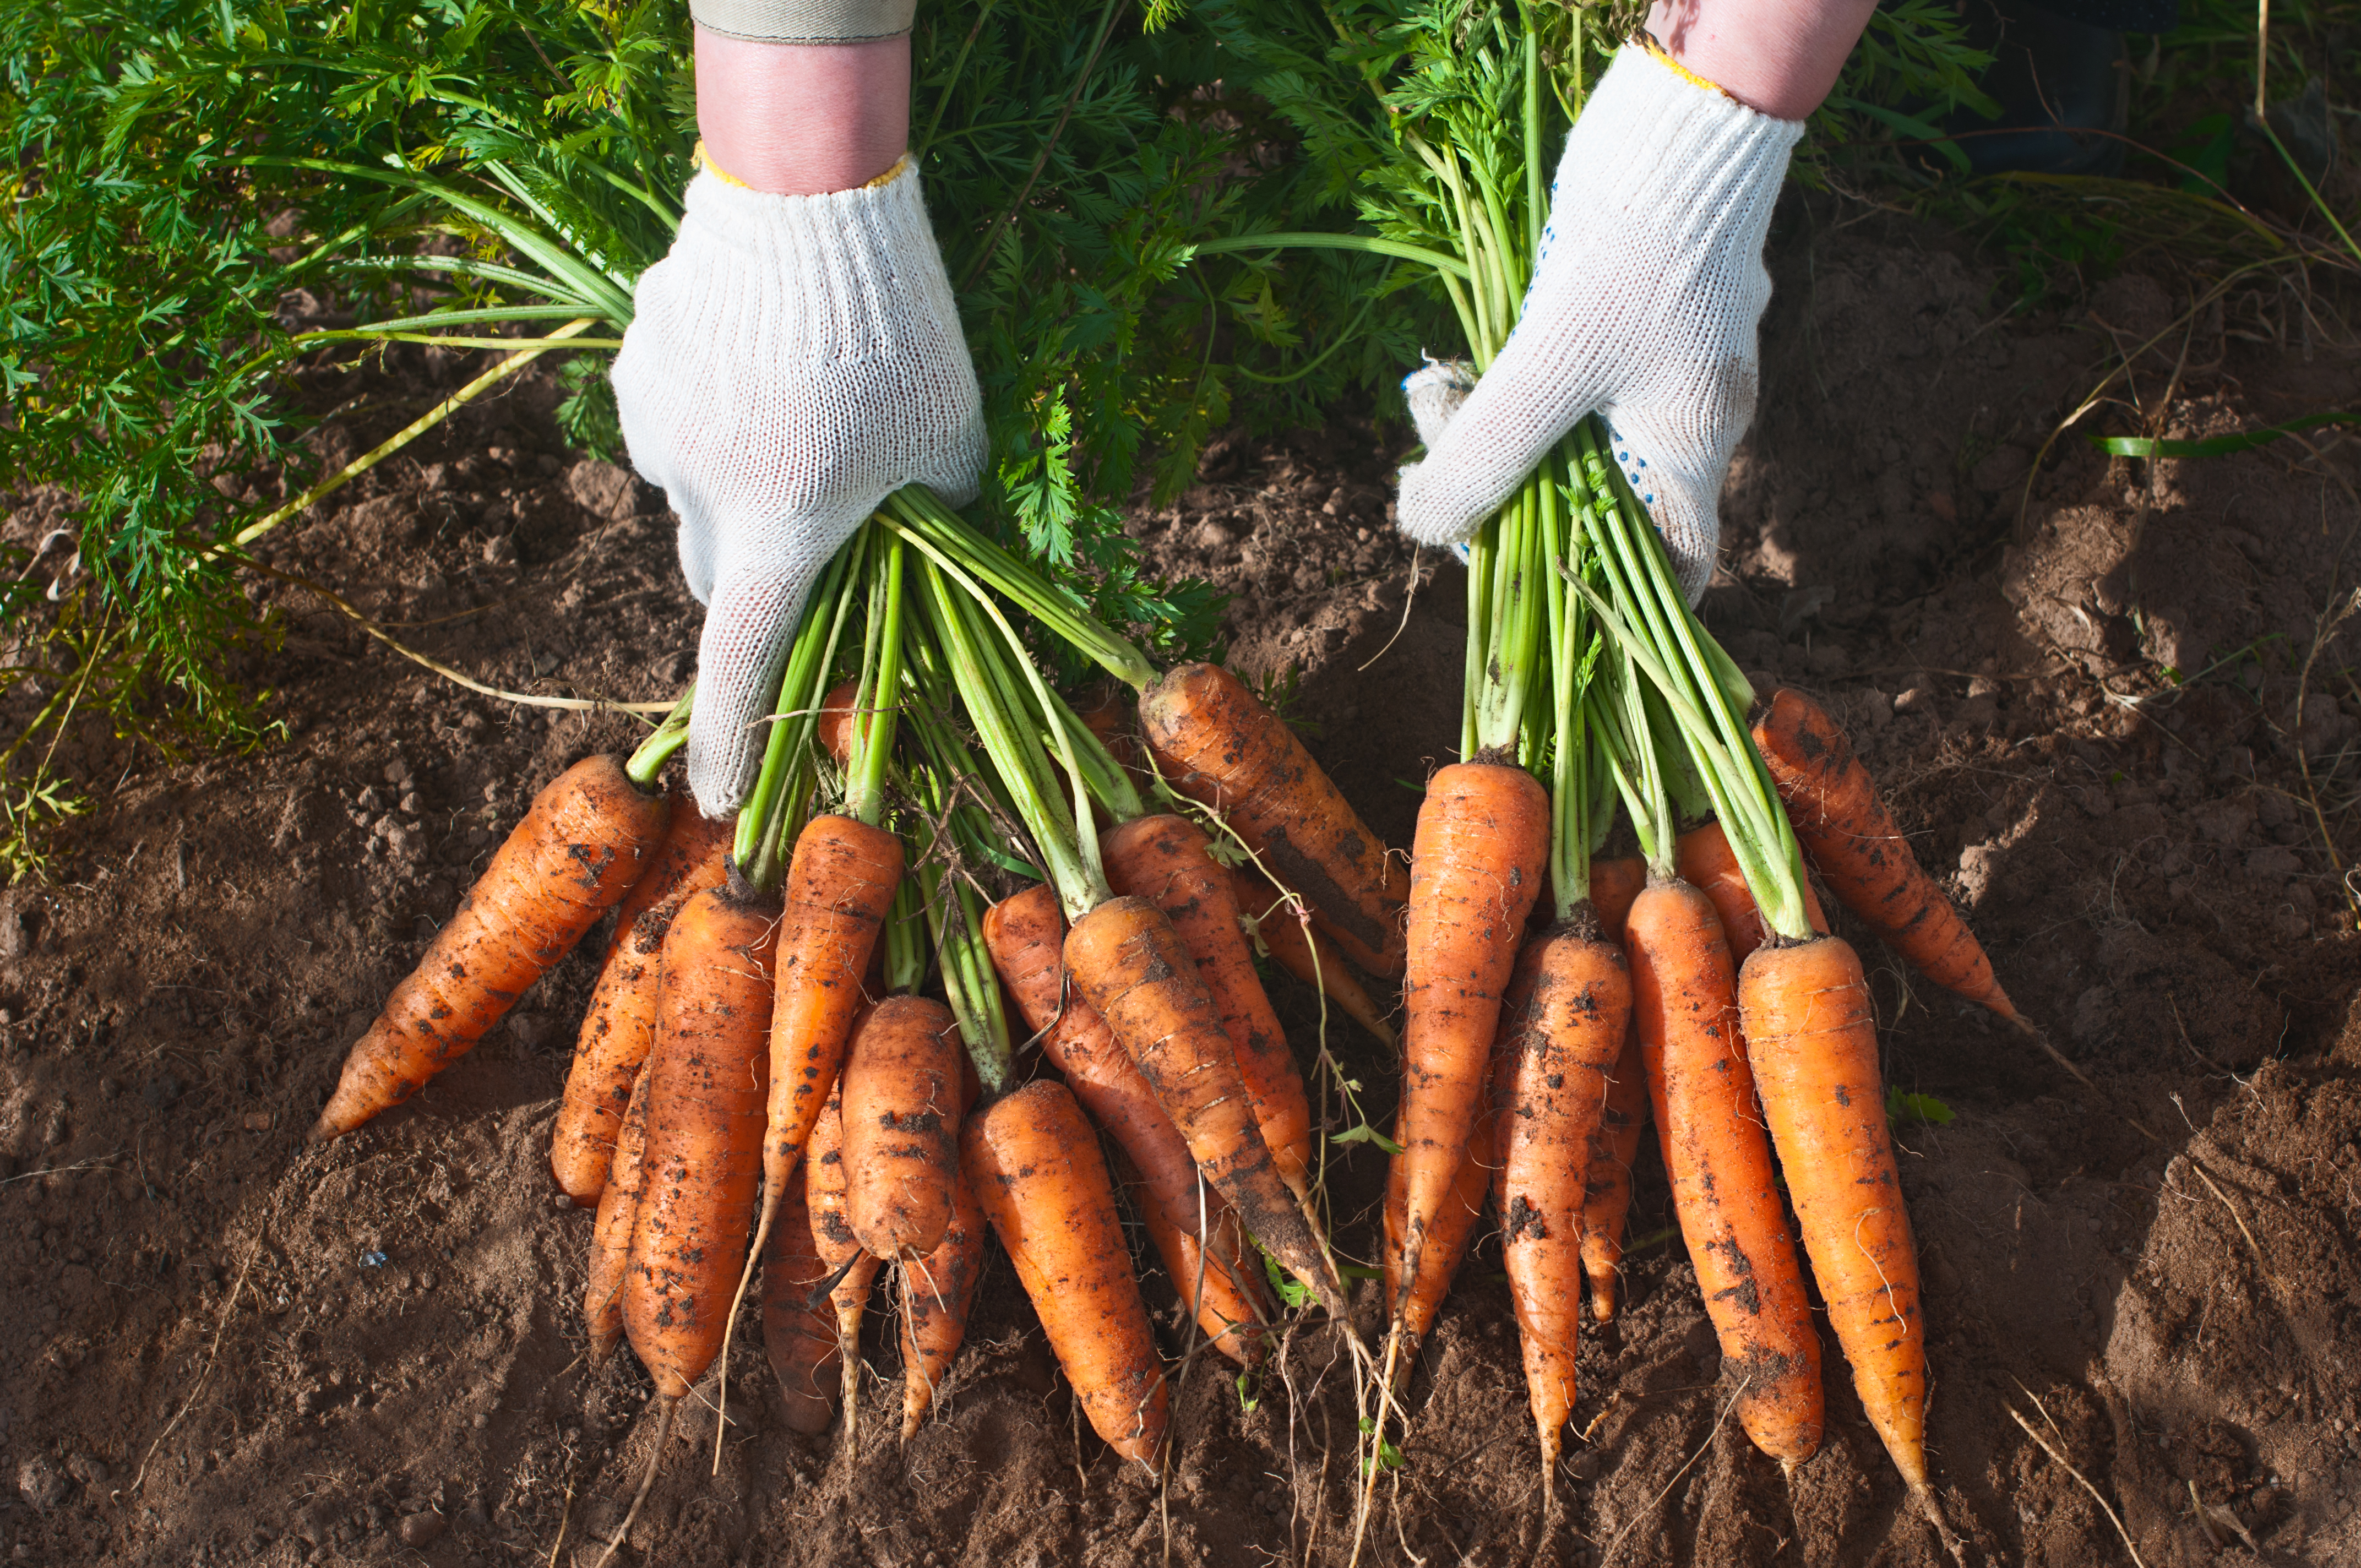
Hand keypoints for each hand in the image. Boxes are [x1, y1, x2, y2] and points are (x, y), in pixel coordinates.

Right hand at [613, 159, 982, 815]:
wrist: (812, 196)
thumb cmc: (901, 330)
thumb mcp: (949, 440)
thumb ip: (933, 514)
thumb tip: (922, 546)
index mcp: (778, 532)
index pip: (743, 665)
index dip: (732, 743)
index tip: (717, 806)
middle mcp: (698, 494)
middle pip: (722, 574)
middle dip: (765, 571)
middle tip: (825, 524)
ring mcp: (656, 426)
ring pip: (696, 490)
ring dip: (743, 481)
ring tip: (806, 403)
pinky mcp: (636, 362)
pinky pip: (676, 415)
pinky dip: (717, 410)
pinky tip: (767, 353)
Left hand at [1392, 42, 1804, 602]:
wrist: (1680, 123)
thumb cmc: (1634, 252)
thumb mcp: (1548, 366)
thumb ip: (1488, 453)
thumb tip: (1421, 527)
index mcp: (1690, 448)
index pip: (1675, 569)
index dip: (1615, 609)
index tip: (1531, 606)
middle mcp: (1684, 418)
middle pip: (1597, 506)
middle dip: (1512, 504)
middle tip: (1438, 482)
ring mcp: (1658, 367)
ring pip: (1566, 440)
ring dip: (1495, 437)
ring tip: (1436, 405)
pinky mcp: (1626, 319)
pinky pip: (1560, 383)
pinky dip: (1507, 387)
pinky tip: (1457, 373)